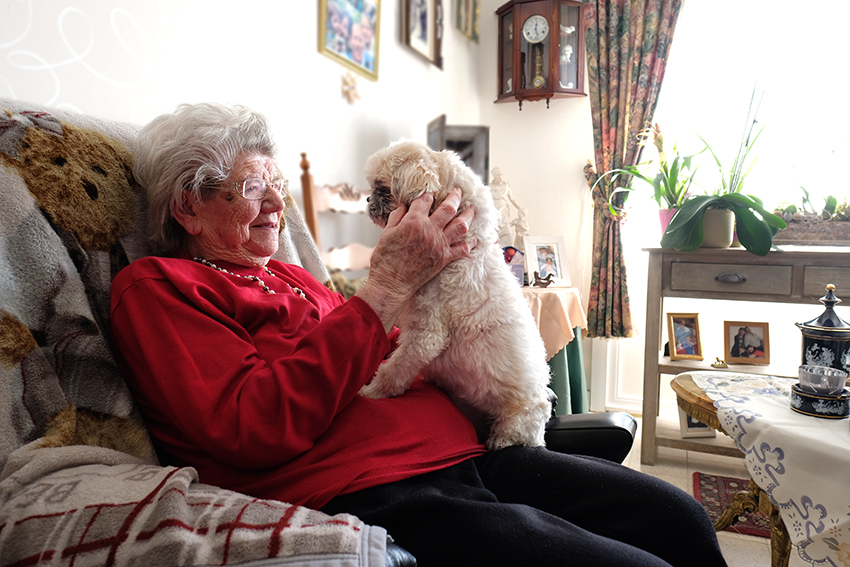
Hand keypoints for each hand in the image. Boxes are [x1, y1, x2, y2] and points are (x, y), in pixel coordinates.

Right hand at [356, 188, 474, 331]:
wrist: (391, 283)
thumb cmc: (385, 260)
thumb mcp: (387, 232)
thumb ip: (397, 216)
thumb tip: (404, 206)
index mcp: (413, 222)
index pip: (425, 200)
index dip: (428, 194)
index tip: (431, 192)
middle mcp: (430, 230)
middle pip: (448, 208)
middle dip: (455, 197)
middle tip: (458, 192)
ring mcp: (439, 245)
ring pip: (460, 225)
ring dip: (468, 215)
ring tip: (472, 209)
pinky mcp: (444, 259)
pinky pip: (462, 249)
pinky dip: (470, 243)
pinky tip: (475, 239)